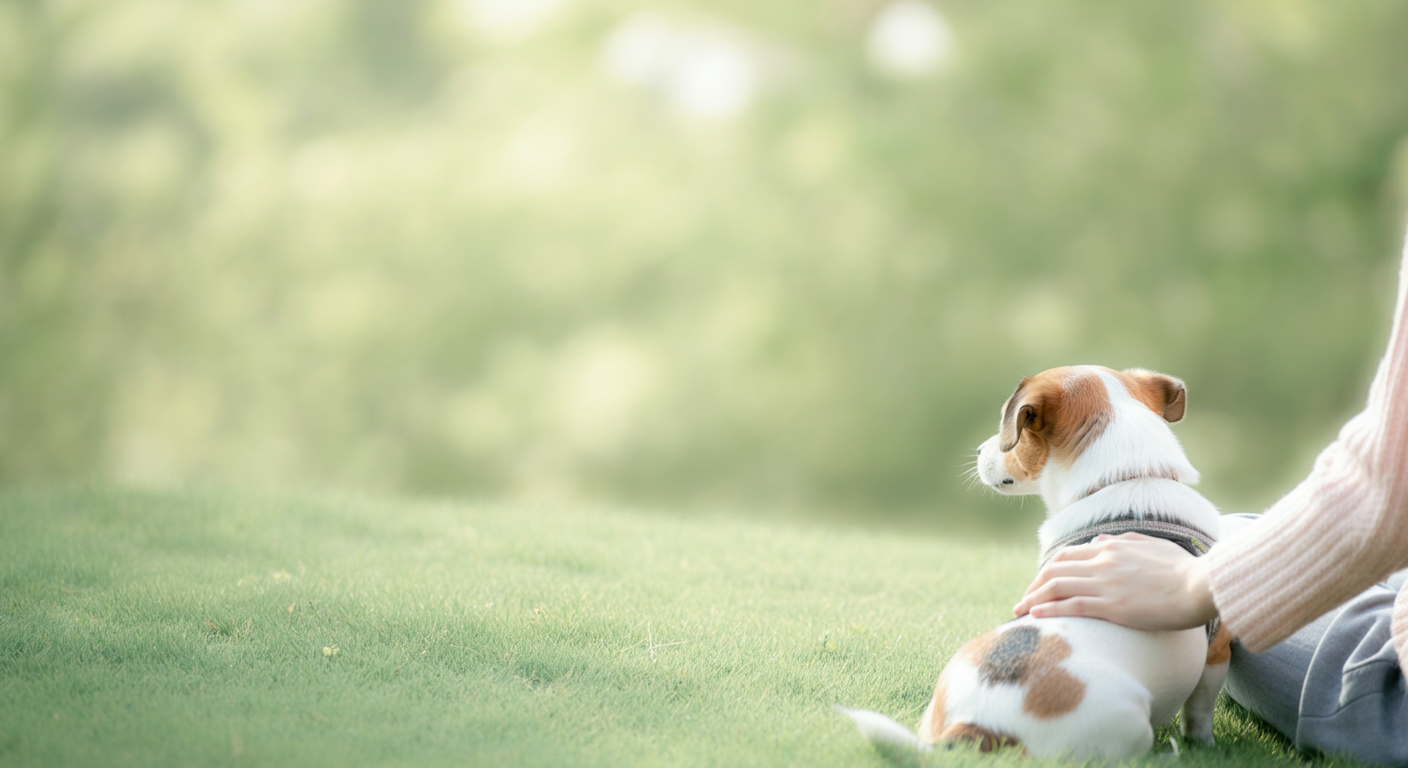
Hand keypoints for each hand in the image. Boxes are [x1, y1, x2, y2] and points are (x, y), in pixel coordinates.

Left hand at [1012, 532, 1217, 630]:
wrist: (1202, 585)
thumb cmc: (1184, 569)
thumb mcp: (1152, 546)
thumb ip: (1122, 542)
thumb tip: (1098, 541)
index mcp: (1111, 549)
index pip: (1067, 556)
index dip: (1048, 570)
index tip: (1039, 584)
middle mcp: (1103, 563)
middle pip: (1054, 570)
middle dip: (1033, 586)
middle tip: (1022, 601)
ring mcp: (1106, 584)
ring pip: (1056, 587)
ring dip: (1033, 599)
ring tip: (1019, 612)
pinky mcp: (1114, 607)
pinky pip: (1072, 606)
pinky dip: (1049, 609)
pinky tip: (1036, 616)